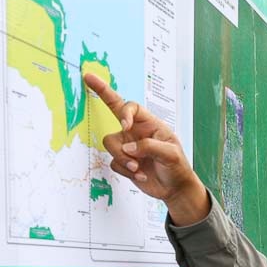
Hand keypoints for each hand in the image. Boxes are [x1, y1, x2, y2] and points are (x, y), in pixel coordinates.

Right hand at [83, 72, 208, 224]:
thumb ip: (149, 147)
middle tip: (89, 77)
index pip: (131, 107)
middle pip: (113, 110)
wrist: (174, 189)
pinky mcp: (124, 162)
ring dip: (123, 158)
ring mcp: (128, 146)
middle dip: (101, 92)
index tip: (125, 126)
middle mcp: (136, 131)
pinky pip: (114, 162)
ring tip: (138, 168)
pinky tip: (141, 175)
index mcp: (150, 124)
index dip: (124, 113)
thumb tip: (128, 148)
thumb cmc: (177, 167)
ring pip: (110, 144)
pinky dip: (126, 171)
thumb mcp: (170, 154)